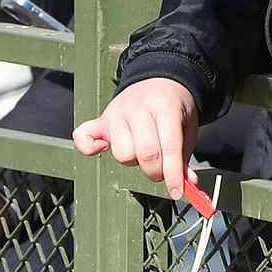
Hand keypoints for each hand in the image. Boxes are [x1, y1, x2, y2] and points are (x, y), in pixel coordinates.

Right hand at [73, 78, 199, 197]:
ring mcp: (117, 113)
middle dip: (156, 172)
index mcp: (165, 107)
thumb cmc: (172, 106)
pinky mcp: (101, 119)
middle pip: (145, 153)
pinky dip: (90, 148)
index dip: (173, 174)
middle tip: (161, 170)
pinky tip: (105, 148)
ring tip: (141, 153)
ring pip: (122, 153)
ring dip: (134, 162)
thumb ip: (185, 155)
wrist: (158, 80)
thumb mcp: (187, 127)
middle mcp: (139, 108)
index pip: (169, 147)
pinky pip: (84, 137)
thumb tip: (186, 181)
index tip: (177, 191)